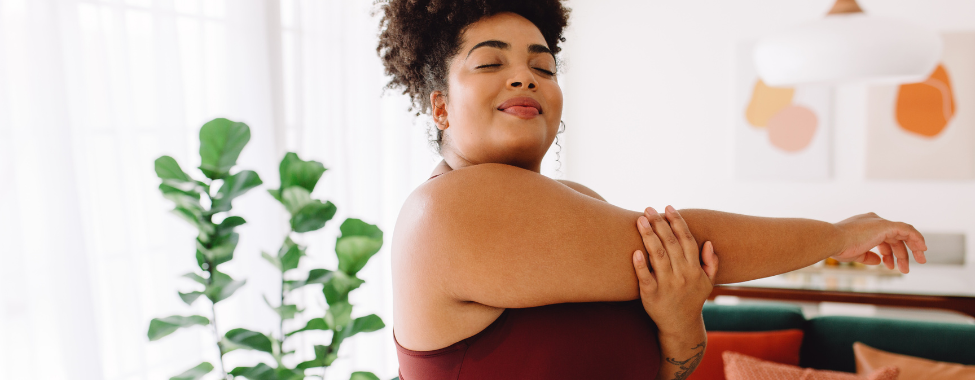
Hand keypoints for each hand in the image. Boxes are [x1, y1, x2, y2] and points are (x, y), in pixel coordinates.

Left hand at [631, 206, 717, 332]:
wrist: (680, 326)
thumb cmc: (692, 300)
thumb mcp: (707, 283)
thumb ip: (710, 263)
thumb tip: (708, 242)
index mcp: (694, 269)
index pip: (687, 240)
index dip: (678, 222)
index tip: (668, 207)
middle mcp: (682, 275)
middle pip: (670, 244)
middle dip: (659, 224)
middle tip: (648, 209)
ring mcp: (667, 285)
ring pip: (657, 256)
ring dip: (649, 236)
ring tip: (640, 220)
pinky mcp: (651, 295)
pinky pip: (645, 277)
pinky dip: (640, 265)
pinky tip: (635, 251)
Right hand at [832, 212, 927, 272]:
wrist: (833, 240)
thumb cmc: (839, 247)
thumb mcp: (855, 254)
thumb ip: (868, 256)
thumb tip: (878, 261)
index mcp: (866, 226)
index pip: (883, 238)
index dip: (888, 252)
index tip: (890, 265)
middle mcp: (874, 221)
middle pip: (894, 238)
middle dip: (900, 254)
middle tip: (905, 269)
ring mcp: (880, 222)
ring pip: (903, 235)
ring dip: (910, 251)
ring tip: (909, 268)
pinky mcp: (886, 225)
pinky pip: (908, 230)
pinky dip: (917, 239)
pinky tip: (922, 249)